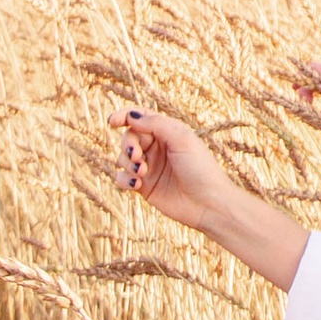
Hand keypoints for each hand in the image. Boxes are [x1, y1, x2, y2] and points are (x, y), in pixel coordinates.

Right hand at [112, 112, 308, 291]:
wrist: (208, 204)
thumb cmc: (200, 168)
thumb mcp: (182, 139)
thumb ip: (156, 124)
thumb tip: (132, 116)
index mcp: (167, 132)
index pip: (140, 118)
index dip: (124, 116)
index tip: (112, 121)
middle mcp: (156, 148)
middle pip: (129, 138)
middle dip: (128, 145)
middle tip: (137, 156)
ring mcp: (149, 167)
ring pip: (123, 158)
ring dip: (127, 163)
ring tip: (142, 172)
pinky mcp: (144, 187)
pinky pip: (122, 178)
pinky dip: (124, 179)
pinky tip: (136, 185)